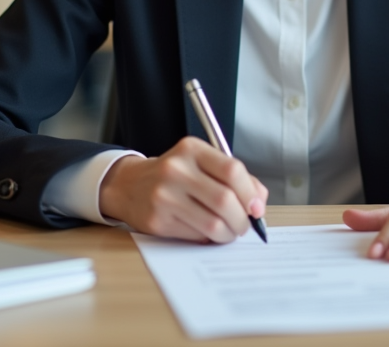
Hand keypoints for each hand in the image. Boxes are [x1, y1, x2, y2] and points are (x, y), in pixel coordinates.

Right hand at [98, 136, 267, 242]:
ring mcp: (164, 196)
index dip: (250, 193)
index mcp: (191, 150)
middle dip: (242, 219)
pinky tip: (207, 232)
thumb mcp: (201, 163)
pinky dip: (209, 238)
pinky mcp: (157, 221)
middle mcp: (176, 170)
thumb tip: (258, 202)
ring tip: (229, 231)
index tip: (256, 207)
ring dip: (228, 233)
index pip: (232, 170)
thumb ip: (234, 177)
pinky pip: (196, 235)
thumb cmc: (174, 175)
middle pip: (225, 200)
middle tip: (244, 225)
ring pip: (212, 223)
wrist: (129, 186)